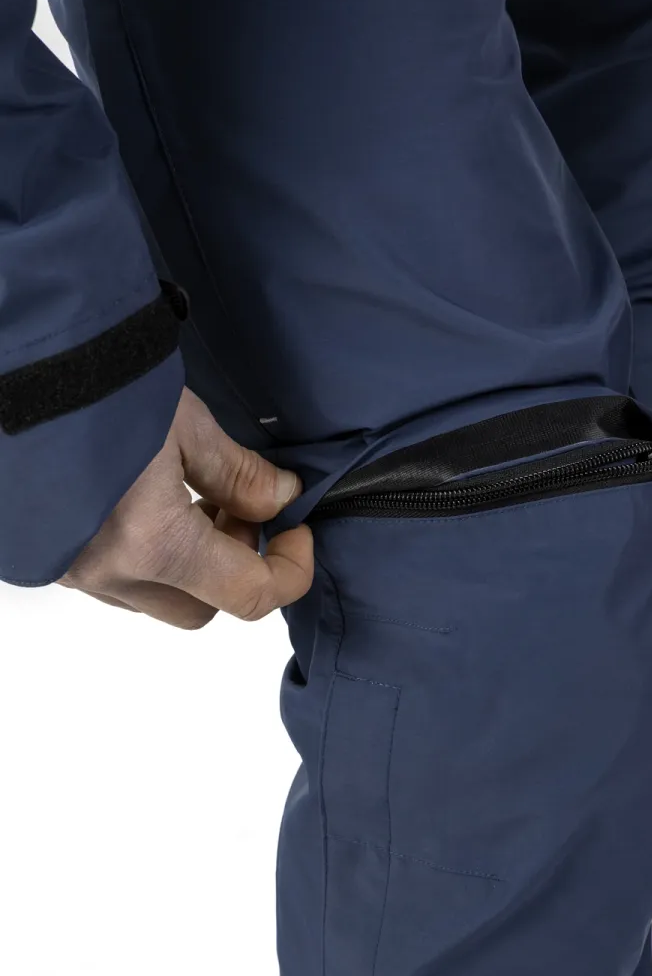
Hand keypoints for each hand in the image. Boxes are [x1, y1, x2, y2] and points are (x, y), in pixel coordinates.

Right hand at [60, 388, 313, 627]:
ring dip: (191, 563)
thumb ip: (237, 472)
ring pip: (156, 597)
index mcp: (151, 543)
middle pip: (202, 609)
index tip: (298, 530)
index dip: (291, 570)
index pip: (249, 594)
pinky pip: (115, 579)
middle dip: (235, 567)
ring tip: (192, 496)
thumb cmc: (86, 383)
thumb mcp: (181, 422)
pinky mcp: (49, 557)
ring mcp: (72, 571)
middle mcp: (109, 572)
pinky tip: (146, 500)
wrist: (3, 367)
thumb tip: (279, 498)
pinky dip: (147, 555)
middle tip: (240, 508)